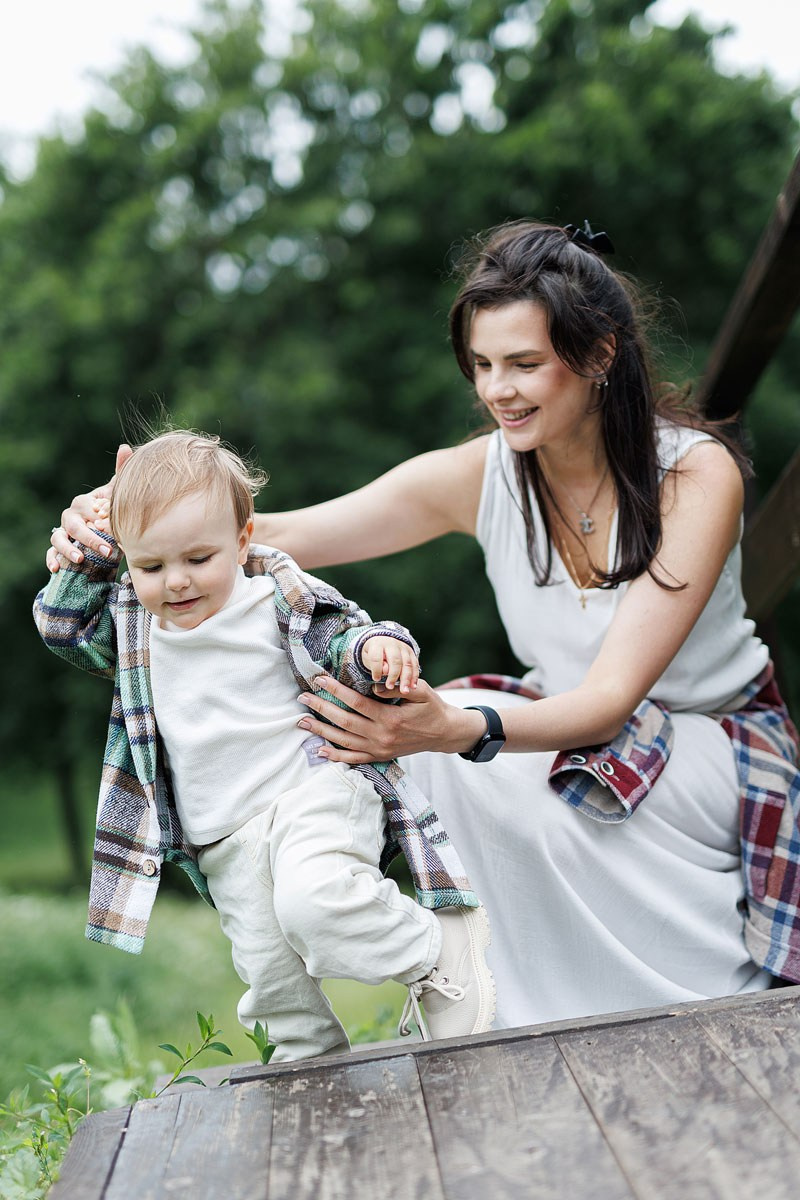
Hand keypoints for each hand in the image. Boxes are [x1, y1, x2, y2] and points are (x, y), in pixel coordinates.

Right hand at [47, 445, 131, 571]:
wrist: (105, 539)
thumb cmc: (111, 516)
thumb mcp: (117, 498)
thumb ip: (121, 474)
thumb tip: (125, 447)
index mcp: (84, 503)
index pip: (87, 508)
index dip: (99, 519)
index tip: (112, 529)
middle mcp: (71, 516)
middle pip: (73, 524)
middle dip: (90, 538)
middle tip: (109, 551)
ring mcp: (62, 532)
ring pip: (58, 538)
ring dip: (68, 549)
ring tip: (82, 560)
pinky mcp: (57, 549)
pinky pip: (49, 553)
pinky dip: (51, 560)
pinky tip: (57, 568)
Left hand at [296, 675, 482, 764]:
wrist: (444, 733)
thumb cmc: (432, 707)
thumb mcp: (421, 691)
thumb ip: (397, 688)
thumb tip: (374, 687)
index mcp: (390, 718)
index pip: (356, 702)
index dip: (336, 690)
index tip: (320, 680)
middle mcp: (381, 736)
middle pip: (344, 722)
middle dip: (321, 708)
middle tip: (302, 697)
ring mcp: (379, 749)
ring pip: (344, 741)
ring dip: (321, 731)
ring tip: (302, 721)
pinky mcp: (380, 756)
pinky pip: (353, 759)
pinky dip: (335, 756)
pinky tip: (319, 751)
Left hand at [359, 635, 419, 694]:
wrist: (383, 642)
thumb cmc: (373, 654)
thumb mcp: (368, 659)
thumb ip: (375, 665)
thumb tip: (386, 671)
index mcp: (378, 644)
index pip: (377, 657)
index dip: (376, 669)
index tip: (376, 679)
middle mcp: (392, 644)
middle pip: (395, 660)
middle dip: (393, 675)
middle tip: (389, 687)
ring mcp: (403, 647)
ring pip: (407, 663)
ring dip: (406, 678)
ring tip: (404, 691)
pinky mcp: (411, 652)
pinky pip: (415, 664)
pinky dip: (414, 676)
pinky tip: (413, 686)